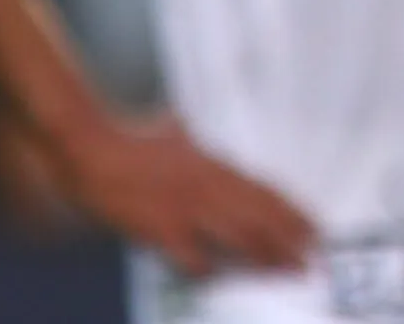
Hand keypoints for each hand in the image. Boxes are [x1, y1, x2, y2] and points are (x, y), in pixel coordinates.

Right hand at [50, 114, 314, 277]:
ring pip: (238, 235)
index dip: (291, 210)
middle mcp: (207, 185)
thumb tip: (184, 125)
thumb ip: (185, 136)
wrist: (91, 150)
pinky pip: (191, 256)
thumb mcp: (169, 131)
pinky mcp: (160, 227)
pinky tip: (217, 277)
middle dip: (290, 237)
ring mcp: (186, 207)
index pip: (264, 190)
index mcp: (213, 164)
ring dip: (266, 254)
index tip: (313, 224)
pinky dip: (205, 268)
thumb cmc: (128, 138)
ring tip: (289, 269)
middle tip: (313, 254)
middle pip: (259, 215)